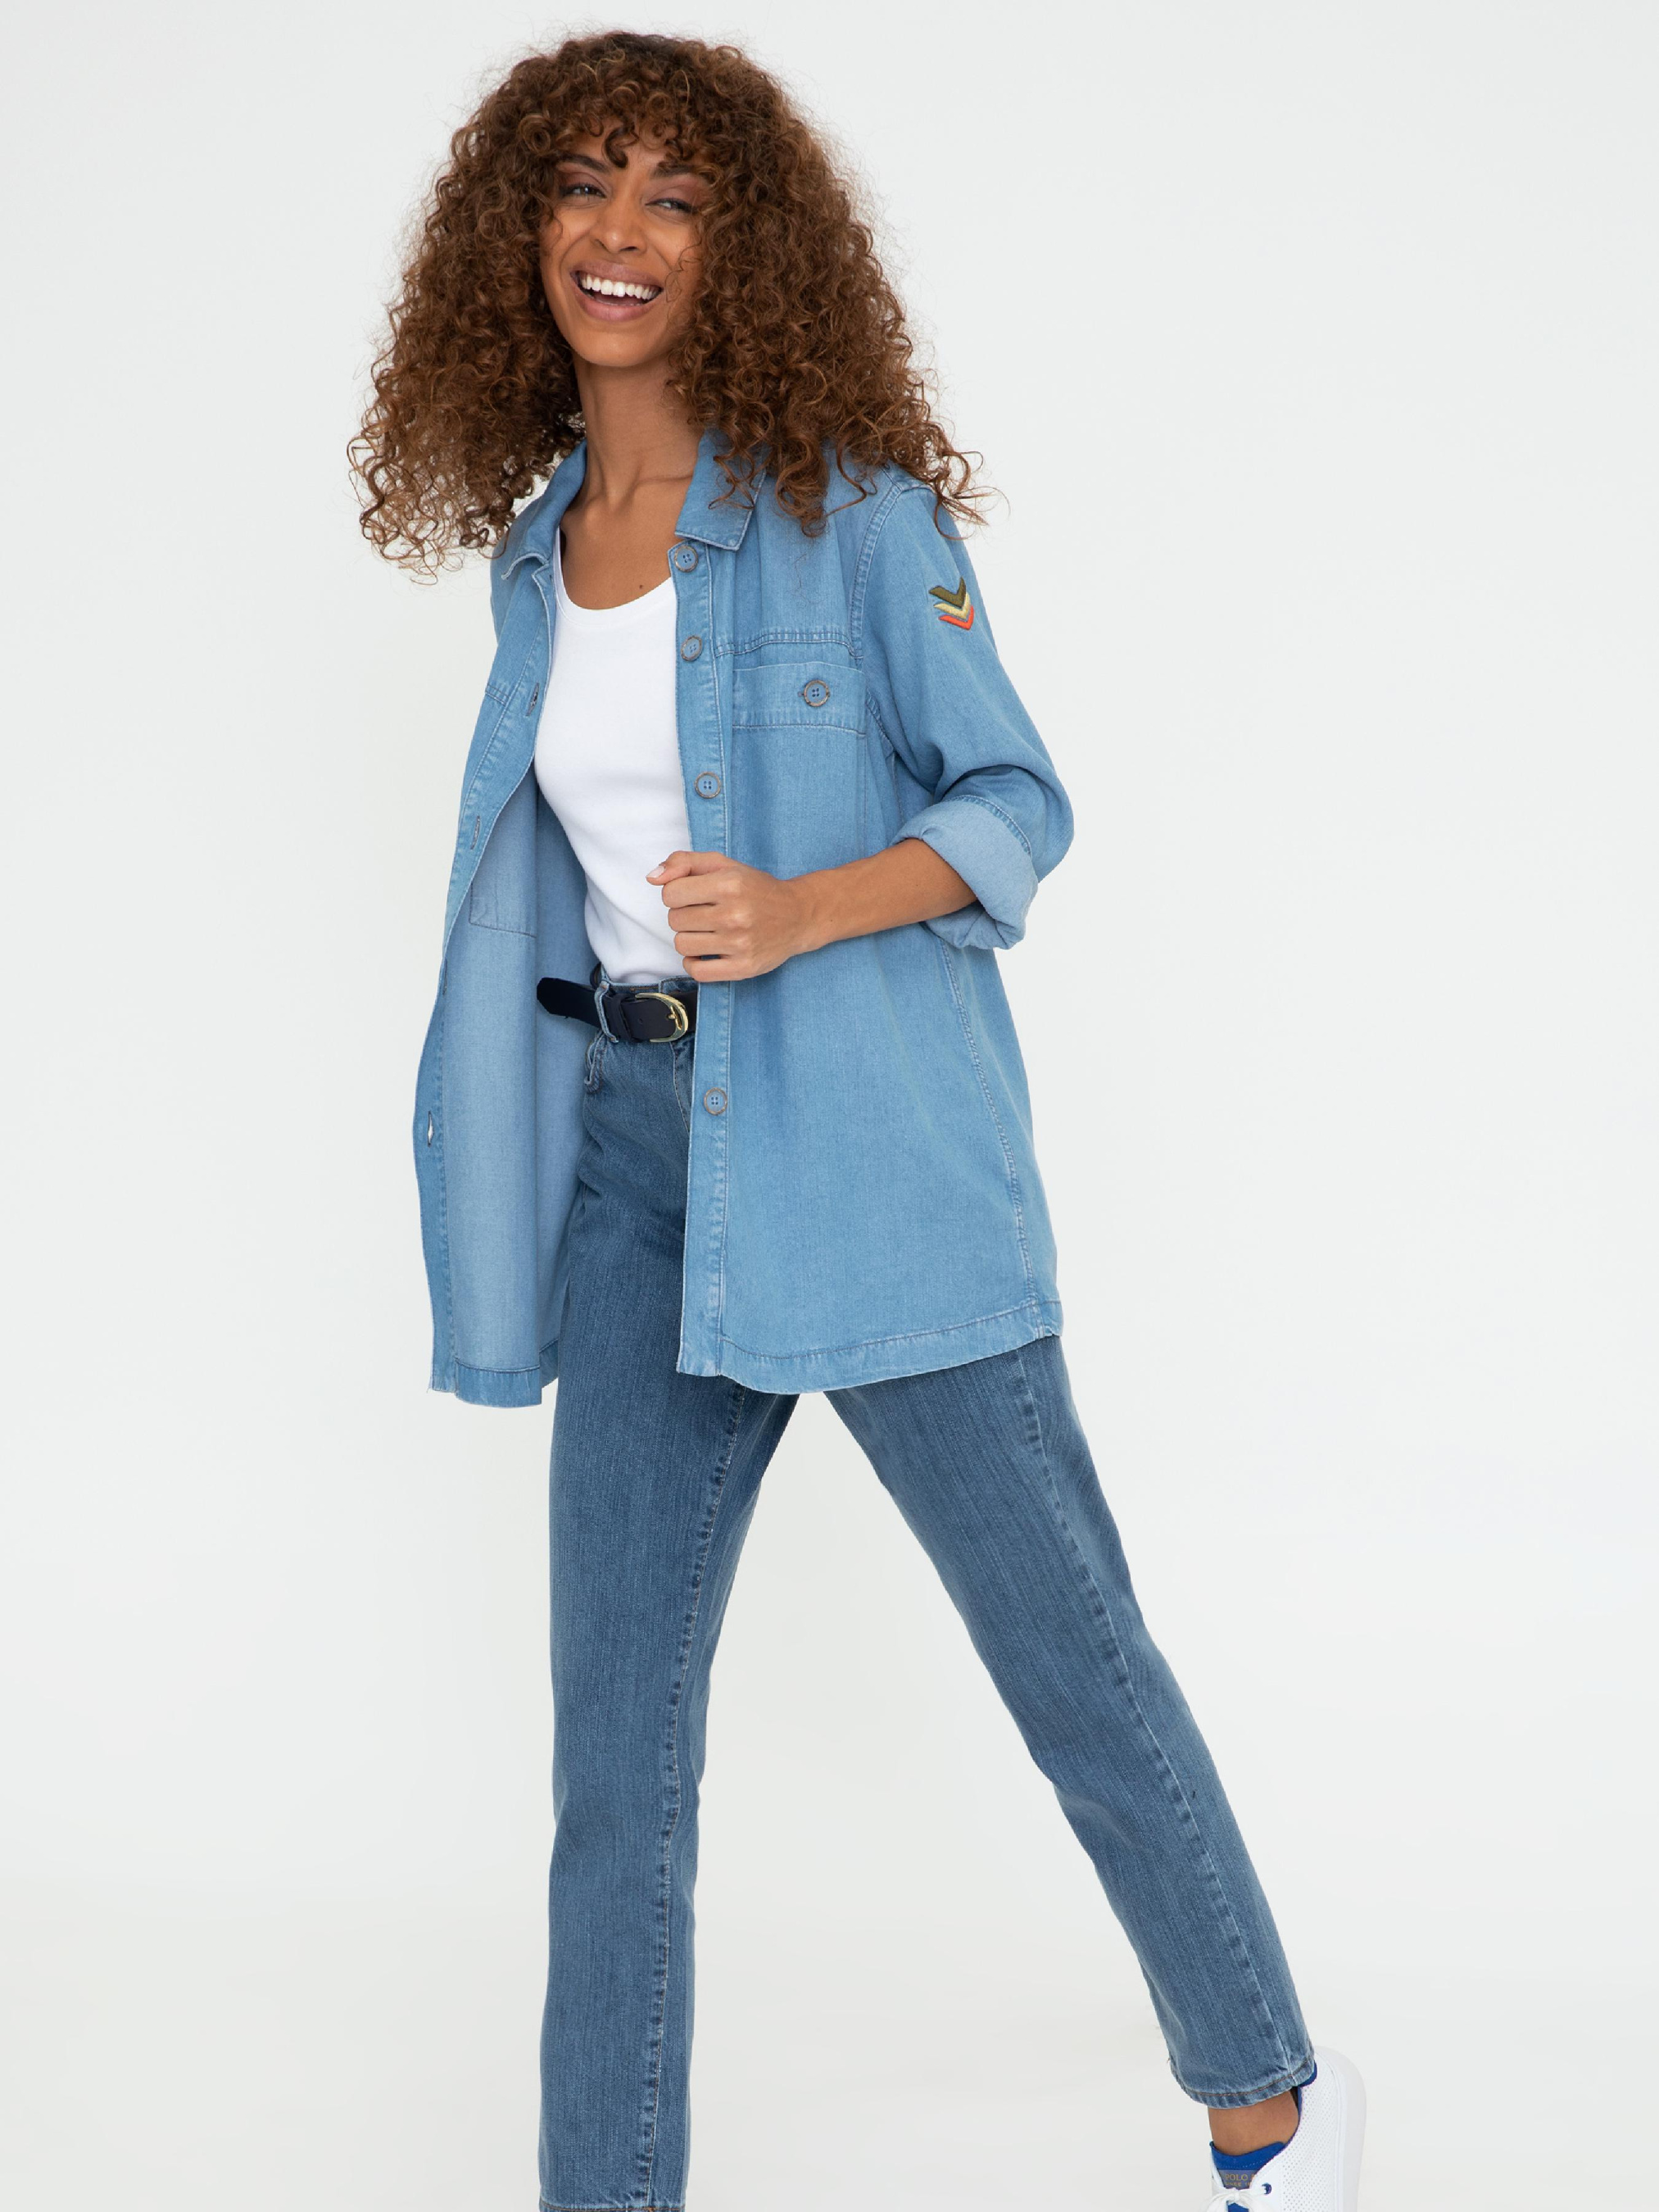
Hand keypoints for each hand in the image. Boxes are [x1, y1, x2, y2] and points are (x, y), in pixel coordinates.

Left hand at [647, 850, 817, 979]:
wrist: (798, 916)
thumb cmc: (755, 889)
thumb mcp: (723, 865)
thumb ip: (684, 862)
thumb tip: (652, 878)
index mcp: (729, 884)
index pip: (670, 894)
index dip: (677, 894)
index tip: (694, 896)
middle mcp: (735, 914)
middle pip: (674, 920)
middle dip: (684, 915)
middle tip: (706, 913)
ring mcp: (740, 944)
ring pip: (682, 945)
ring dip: (689, 939)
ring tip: (708, 932)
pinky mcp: (743, 967)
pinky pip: (697, 972)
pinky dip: (694, 963)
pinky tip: (707, 952)